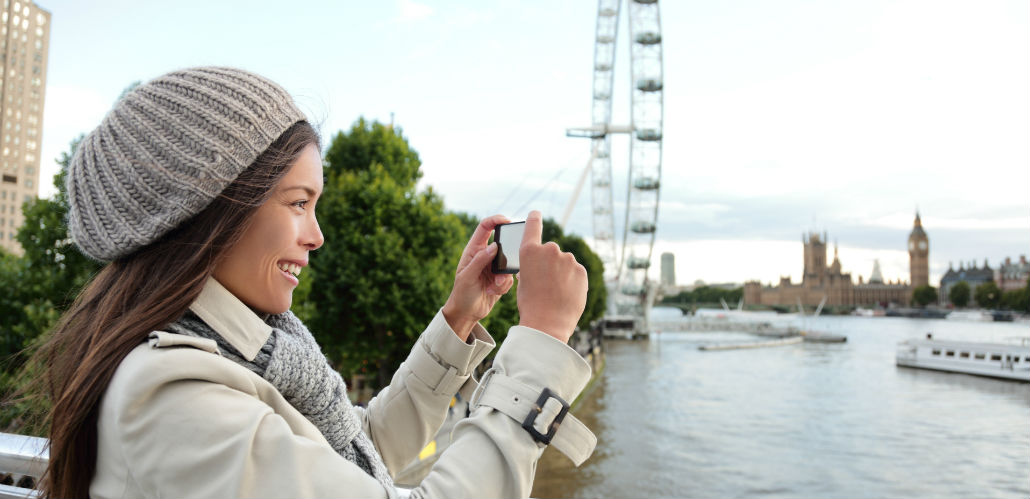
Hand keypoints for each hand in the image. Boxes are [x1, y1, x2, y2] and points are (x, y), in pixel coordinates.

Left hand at [442, 215, 514, 340]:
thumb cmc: (461, 294)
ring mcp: (494, 267)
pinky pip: (510, 277)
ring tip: (492, 287)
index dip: (495, 220)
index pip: (485, 227)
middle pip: (503, 245)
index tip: (507, 221)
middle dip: (506, 257)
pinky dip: (504, 286)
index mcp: (474, 250)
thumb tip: (495, 245)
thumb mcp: (467, 277)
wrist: (466, 313)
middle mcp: (485, 256)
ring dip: (503, 277)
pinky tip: (492, 292)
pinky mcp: (500, 279)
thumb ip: (480, 260)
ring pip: (509, 264)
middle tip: (502, 271)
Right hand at [515, 210, 586, 342]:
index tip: (536, 213)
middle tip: (547, 283)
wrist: (548, 323)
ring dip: (563, 272)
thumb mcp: (524, 281)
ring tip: (557, 292)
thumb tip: (541, 265)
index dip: (534, 218)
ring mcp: (567, 259)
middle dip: (551, 263)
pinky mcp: (581, 270)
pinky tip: (567, 294)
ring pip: (565, 263)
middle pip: (551, 251)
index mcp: (529, 251)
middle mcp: (549, 250)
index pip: (533, 225)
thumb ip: (532, 267)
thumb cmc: (531, 304)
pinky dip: (573, 280)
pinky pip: (576, 272)